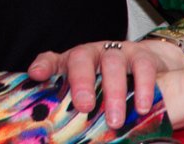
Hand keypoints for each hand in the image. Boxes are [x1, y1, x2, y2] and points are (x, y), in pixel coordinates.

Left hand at [28, 37, 183, 128]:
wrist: (147, 68)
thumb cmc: (111, 86)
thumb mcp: (90, 96)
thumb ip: (75, 109)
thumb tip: (61, 132)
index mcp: (74, 64)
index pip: (53, 60)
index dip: (44, 66)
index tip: (36, 75)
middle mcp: (93, 54)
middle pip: (81, 58)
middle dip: (81, 81)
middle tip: (84, 106)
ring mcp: (117, 52)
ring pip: (112, 63)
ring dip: (113, 91)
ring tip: (115, 120)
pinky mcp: (142, 56)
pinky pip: (142, 66)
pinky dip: (142, 87)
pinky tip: (142, 107)